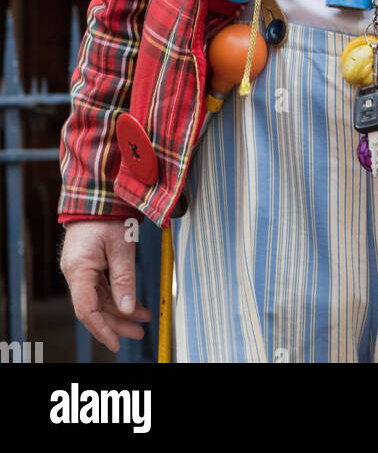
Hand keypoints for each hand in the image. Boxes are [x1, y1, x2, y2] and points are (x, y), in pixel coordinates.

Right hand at [60, 220, 151, 352]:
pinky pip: (101, 287)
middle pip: (95, 308)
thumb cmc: (108, 215)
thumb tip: (128, 310)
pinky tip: (134, 303)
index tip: (117, 344)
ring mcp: (81, 268)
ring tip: (143, 318)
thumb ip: (124, 279)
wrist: (99, 191)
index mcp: (79, 270)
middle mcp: (76, 272)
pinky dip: (117, 296)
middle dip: (117, 322)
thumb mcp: (121, 247)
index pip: (87, 311)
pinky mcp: (88, 263)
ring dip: (120, 310)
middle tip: (139, 332)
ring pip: (99, 299)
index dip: (102, 329)